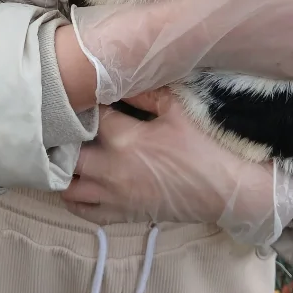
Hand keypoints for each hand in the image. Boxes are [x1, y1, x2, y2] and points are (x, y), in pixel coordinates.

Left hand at [61, 88, 292, 235]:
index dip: (82, 101)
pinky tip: (80, 182)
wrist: (229, 191)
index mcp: (124, 140)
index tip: (82, 92)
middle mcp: (111, 170)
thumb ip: (144, 93)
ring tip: (70, 154)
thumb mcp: (177, 110)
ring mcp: (114, 196)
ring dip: (63, 169)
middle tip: (68, 124)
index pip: (88, 115)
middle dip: (64, 138)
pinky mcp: (123, 214)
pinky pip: (84, 212)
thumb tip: (120, 78)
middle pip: (66, 153)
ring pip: (67, 187)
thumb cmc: (206, 147)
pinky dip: (75, 198)